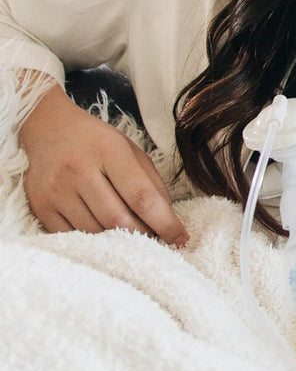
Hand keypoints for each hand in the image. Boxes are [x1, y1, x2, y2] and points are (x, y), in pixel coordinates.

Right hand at [20, 84, 188, 246]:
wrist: (50, 131)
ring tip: (130, 233)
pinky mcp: (41, 206)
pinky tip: (103, 232)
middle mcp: (79, 169)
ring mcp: (57, 189)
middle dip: (142, 235)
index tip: (180, 238)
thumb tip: (167, 219)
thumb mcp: (131, 151)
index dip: (164, 222)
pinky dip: (92, 239)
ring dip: (117, 239)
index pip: (141, 195)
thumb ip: (151, 182)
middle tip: (155, 238)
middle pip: (117, 218)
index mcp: (109, 150)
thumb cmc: (98, 143)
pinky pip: (71, 235)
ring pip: (94, 231)